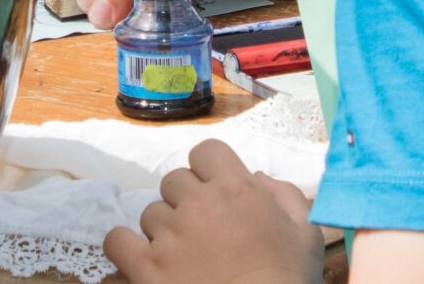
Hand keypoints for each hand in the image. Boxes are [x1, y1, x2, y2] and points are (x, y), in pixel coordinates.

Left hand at [103, 139, 320, 283]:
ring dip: (163, 228)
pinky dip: (125, 247)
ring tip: (182, 254)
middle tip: (203, 230)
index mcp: (236, 188)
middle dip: (186, 200)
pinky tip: (142, 260)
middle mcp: (198, 204)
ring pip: (150, 212)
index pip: (205, 152)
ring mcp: (168, 236)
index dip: (209, 171)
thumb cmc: (288, 280)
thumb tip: (259, 178)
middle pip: (175, 181)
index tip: (217, 193)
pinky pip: (117, 240)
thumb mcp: (306, 234)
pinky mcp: (146, 268)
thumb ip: (286, 196)